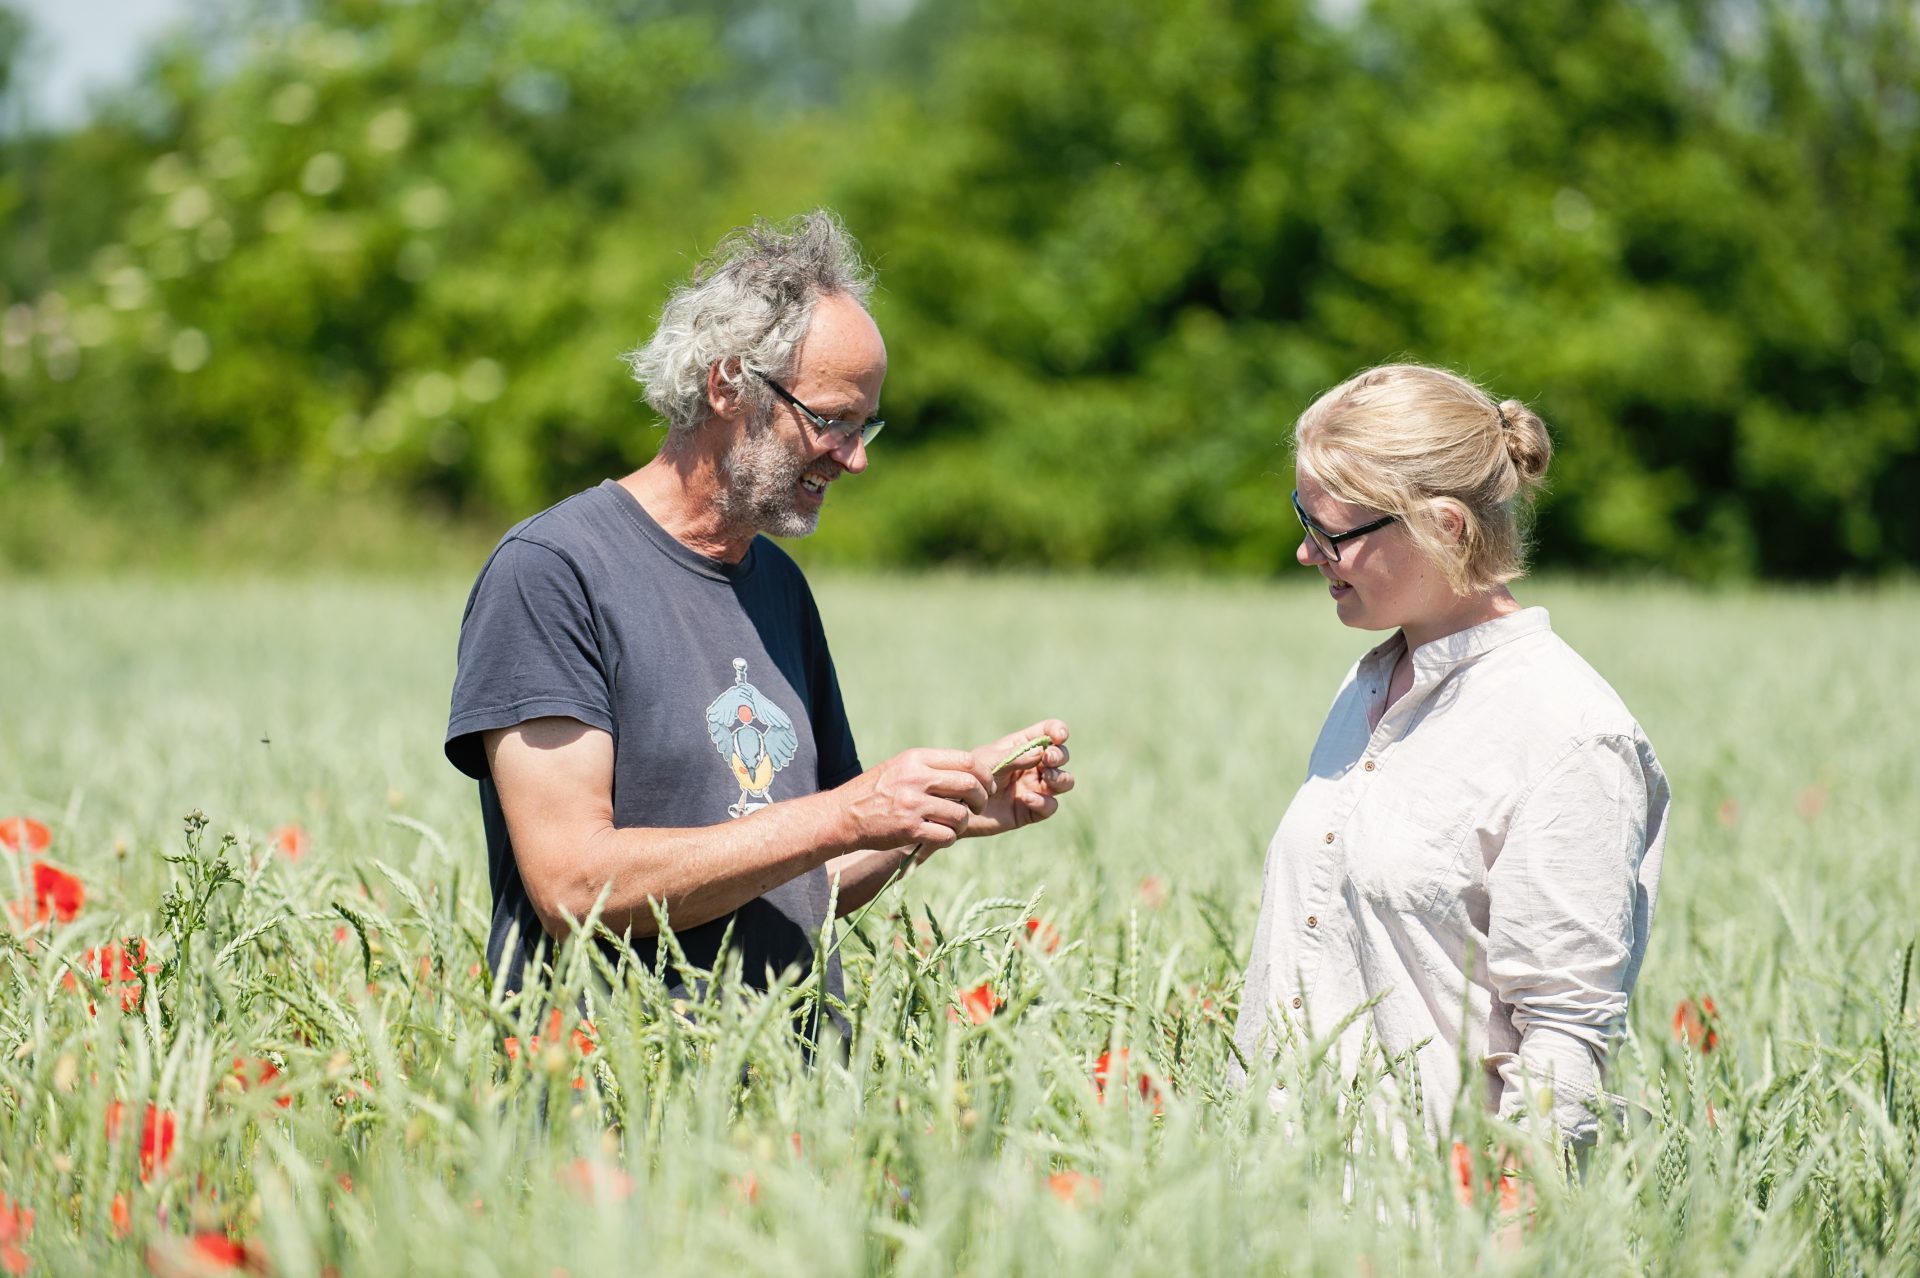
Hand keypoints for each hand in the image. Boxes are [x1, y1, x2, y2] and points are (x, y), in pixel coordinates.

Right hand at [840, 748, 992, 851]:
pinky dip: (949, 838)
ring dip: (963, 822)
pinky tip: (939, 835)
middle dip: (981, 798)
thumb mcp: (901, 767)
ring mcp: (912, 804)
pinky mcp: (909, 829)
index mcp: (916, 759)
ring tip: (953, 824)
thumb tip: (970, 772)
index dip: (984, 775)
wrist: (842, 815)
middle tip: (977, 807)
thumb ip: (931, 767)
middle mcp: (916, 778)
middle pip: (969, 784)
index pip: (966, 760)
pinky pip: (947, 835)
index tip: (986, 786)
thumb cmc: (875, 791)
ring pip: (961, 814)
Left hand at [966, 720, 1073, 838]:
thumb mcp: (989, 760)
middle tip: (1047, 759)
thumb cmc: (968, 776)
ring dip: (1060, 778)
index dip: (1058, 731)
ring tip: (1046, 778)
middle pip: (1061, 756)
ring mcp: (1034, 788)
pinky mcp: (1031, 811)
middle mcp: (1032, 766)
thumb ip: (1015, 756)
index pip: (1048, 733)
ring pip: (1064, 781)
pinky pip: (1050, 806)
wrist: (955, 806)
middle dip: (1059, 756)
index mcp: (1022, 746)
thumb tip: (1042, 753)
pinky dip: (1043, 801)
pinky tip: (1026, 798)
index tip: (1058, 736)